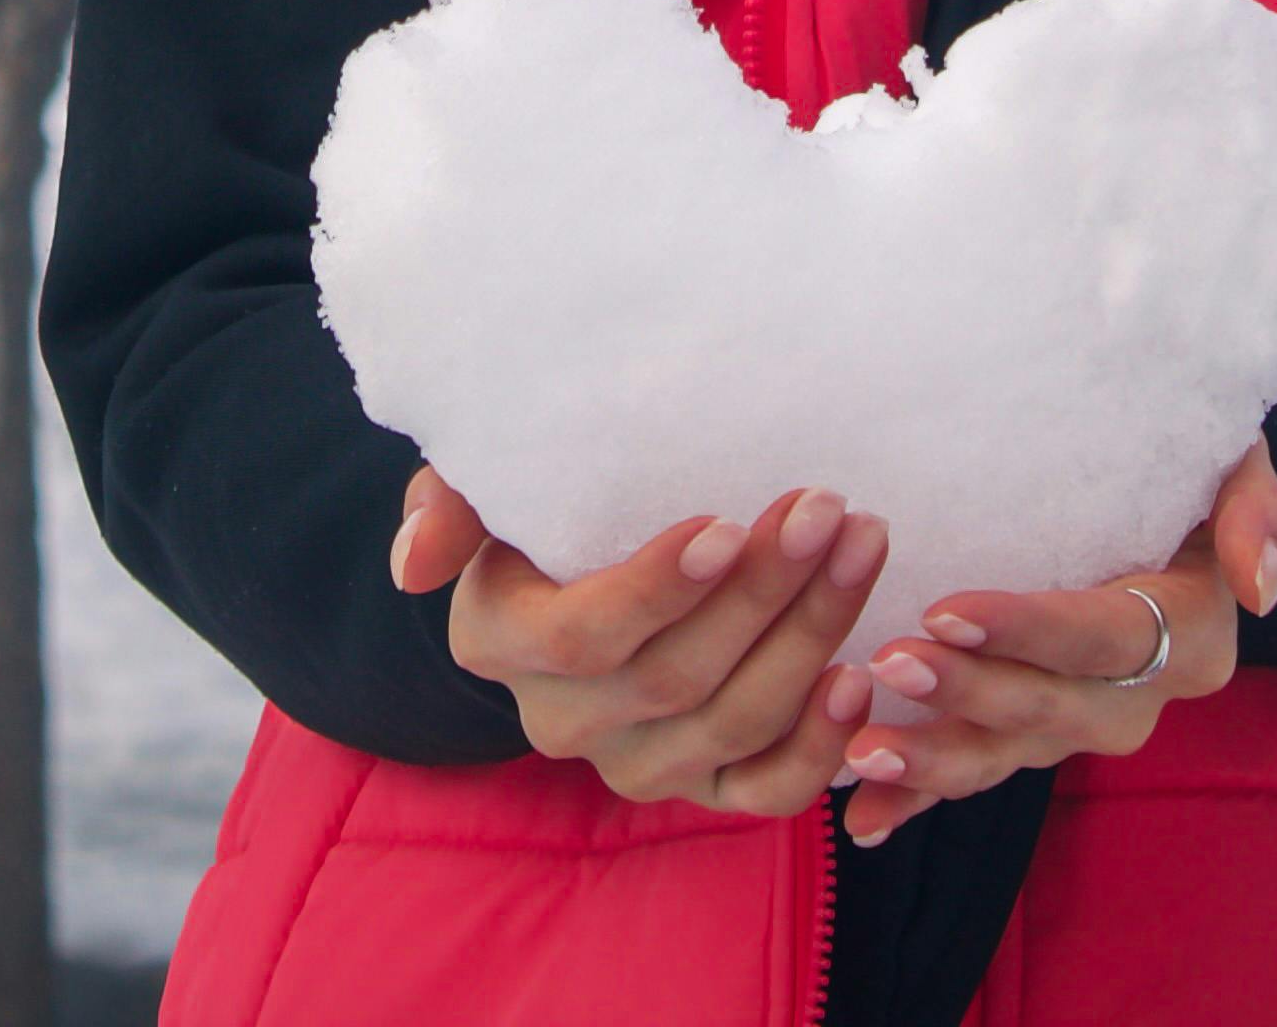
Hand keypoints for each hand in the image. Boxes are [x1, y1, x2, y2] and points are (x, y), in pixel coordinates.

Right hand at [393, 466, 886, 815]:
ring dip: (809, 640)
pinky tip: (860, 675)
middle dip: (763, 594)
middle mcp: (561, 720)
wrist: (573, 563)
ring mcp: (632, 763)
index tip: (728, 524)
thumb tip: (414, 563)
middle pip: (676, 678)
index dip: (659, 590)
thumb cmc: (536, 503)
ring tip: (862, 551)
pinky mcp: (697, 788)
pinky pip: (764, 793)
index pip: (583, 636)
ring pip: (731, 725)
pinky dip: (821, 745)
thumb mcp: (482, 483)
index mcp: (500, 642)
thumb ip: (449, 503)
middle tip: (827, 511)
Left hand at [830, 437, 1276, 843]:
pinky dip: (919, 800)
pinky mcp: (1029, 732)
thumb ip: (1256, 510)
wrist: (1158, 493)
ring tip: (861, 752)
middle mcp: (1137, 695)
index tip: (945, 610)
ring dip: (935, 761)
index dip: (1028, 630)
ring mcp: (1078, 723)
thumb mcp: (1236, 462)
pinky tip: (862, 818)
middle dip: (968, 695)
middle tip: (887, 664)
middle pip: (1051, 707)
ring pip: (1009, 754)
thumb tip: (1263, 586)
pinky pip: (978, 770)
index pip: (1105, 638)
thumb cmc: (1189, 463)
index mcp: (1188, 634)